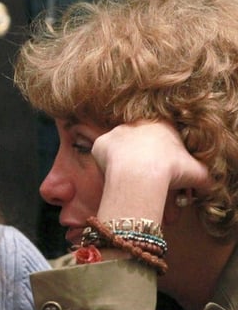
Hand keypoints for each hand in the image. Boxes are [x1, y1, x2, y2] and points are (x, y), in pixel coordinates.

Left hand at [92, 120, 210, 220]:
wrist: (140, 172)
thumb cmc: (172, 170)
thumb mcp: (198, 173)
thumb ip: (204, 178)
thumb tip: (208, 186)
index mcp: (163, 125)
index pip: (165, 139)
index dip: (165, 158)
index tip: (165, 172)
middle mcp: (139, 123)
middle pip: (142, 143)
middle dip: (145, 161)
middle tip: (147, 180)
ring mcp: (118, 131)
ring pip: (122, 149)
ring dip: (126, 163)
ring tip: (131, 182)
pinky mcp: (101, 143)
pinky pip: (104, 156)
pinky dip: (109, 167)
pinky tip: (115, 178)